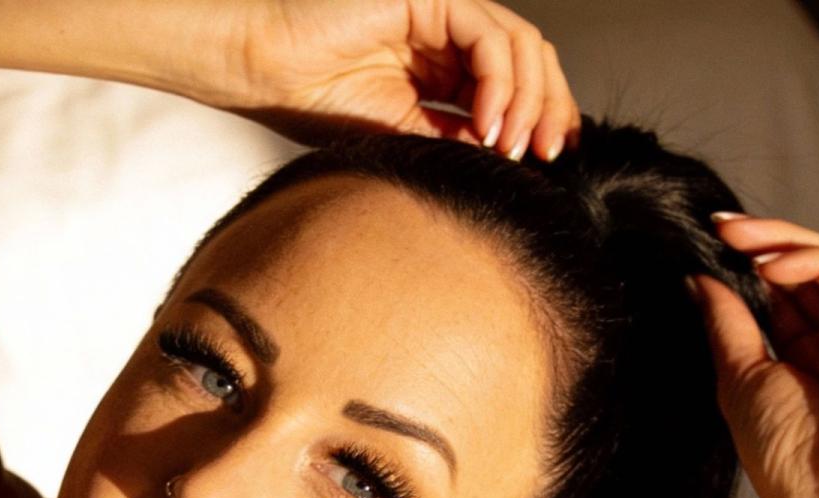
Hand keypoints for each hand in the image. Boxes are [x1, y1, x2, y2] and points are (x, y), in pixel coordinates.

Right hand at [207, 0, 579, 156]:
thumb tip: (513, 161)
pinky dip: (500, 83)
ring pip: (521, 46)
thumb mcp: (404, 137)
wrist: (266, 73)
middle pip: (531, 61)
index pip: (517, 86)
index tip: (552, 163)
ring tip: (513, 146)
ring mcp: (445, 14)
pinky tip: (490, 123)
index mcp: (445, 69)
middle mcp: (452, 38)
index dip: (543, 119)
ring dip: (528, 100)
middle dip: (549, 108)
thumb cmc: (312, 103)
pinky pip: (489, 39)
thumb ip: (458, 139)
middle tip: (550, 155)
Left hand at [689, 216, 818, 497]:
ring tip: (740, 240)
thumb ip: (728, 324)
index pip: (780, 295)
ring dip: (786, 246)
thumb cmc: (786, 458)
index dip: (746, 266)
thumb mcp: (741, 379)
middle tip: (721, 229)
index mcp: (809, 359)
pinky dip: (818, 263)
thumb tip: (699, 278)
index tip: (707, 243)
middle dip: (763, 245)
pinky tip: (774, 267)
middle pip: (808, 273)